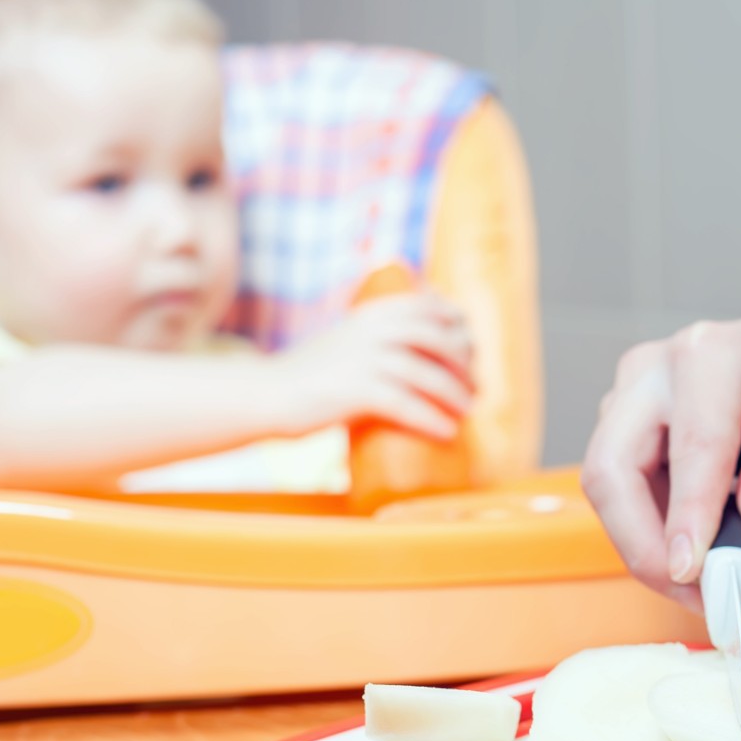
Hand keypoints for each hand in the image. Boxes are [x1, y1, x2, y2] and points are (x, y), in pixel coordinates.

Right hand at [274, 293, 474, 439]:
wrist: (266, 394)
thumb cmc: (310, 373)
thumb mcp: (347, 338)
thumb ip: (375, 333)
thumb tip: (415, 343)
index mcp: (373, 312)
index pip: (432, 307)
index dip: (459, 327)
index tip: (470, 348)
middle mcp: (372, 330)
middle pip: (439, 339)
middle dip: (465, 363)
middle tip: (474, 387)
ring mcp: (365, 359)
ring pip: (429, 374)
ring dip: (456, 395)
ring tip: (468, 412)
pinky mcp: (357, 391)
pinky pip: (408, 404)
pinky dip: (432, 419)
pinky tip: (448, 432)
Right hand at [580, 314, 740, 612]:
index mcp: (711, 353)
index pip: (694, 443)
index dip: (689, 514)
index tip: (693, 572)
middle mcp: (653, 370)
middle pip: (614, 467)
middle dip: (644, 545)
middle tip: (696, 599)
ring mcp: (628, 400)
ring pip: (606, 488)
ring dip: (646, 550)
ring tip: (708, 591)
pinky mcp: (622, 433)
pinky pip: (619, 498)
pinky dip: (651, 539)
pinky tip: (699, 563)